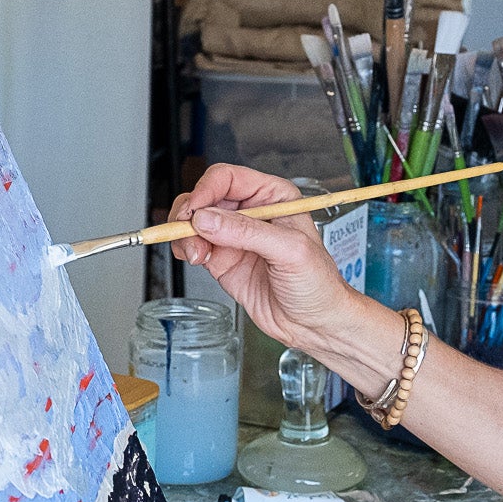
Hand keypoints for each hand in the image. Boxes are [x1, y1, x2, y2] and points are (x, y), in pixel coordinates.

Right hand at [170, 164, 353, 352]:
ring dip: (185, 233)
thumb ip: (248, 232)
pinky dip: (185, 248)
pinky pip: (193, 245)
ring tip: (196, 253)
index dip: (206, 190)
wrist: (314, 323)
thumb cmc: (318, 283)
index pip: (228, 178)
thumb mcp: (290, 251)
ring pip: (193, 221)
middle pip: (205, 197)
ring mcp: (234, 236)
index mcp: (272, 196)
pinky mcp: (222, 260)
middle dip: (190, 213)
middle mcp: (250, 212)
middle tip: (187, 231)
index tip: (195, 210)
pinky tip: (196, 258)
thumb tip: (207, 219)